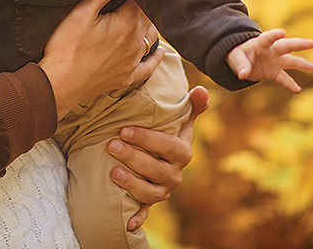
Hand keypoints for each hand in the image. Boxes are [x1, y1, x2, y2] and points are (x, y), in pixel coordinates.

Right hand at [38, 0, 155, 118]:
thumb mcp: (82, 12)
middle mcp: (136, 44)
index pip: (142, 0)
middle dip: (143, 5)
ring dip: (148, 26)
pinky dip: (155, 57)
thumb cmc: (67, 47)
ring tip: (142, 15)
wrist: (59, 84)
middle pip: (148, 18)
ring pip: (151, 39)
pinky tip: (160, 51)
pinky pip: (148, 67)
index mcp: (127, 24)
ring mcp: (133, 62)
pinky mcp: (126, 77)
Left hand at [109, 85, 208, 230]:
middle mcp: (174, 174)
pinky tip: (127, 223)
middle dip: (134, 158)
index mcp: (182, 152)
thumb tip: (200, 91)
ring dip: (132, 184)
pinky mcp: (150, 203)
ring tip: (112, 173)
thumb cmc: (168, 133)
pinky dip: (137, 218)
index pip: (169, 146)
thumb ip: (191, 106)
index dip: (148, 139)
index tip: (124, 129)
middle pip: (157, 170)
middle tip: (111, 145)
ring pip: (150, 192)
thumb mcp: (180, 120)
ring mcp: (163, 190)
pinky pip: (145, 213)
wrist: (161, 157)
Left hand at [227, 28, 312, 91]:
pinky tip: (297, 89)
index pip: (268, 38)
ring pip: (291, 61)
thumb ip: (240, 64)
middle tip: (312, 43)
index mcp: (260, 44)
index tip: (283, 33)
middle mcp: (271, 51)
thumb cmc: (237, 55)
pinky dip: (290, 84)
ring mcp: (275, 61)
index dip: (274, 35)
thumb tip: (243, 74)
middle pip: (286, 46)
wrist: (240, 62)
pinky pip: (284, 78)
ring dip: (303, 64)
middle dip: (299, 44)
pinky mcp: (274, 73)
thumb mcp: (235, 58)